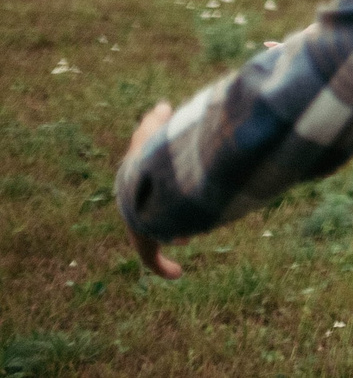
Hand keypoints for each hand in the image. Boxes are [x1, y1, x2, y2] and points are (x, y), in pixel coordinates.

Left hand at [121, 102, 182, 278]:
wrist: (140, 185)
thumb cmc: (152, 157)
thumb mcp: (156, 131)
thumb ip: (157, 120)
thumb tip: (161, 106)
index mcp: (136, 185)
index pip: (147, 188)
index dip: (163, 188)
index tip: (179, 190)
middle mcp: (136, 207)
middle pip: (154, 214)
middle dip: (169, 216)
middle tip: (186, 216)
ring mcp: (139, 227)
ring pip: (158, 233)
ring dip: (172, 234)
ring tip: (189, 235)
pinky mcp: (143, 245)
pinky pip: (153, 260)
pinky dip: (164, 268)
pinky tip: (176, 273)